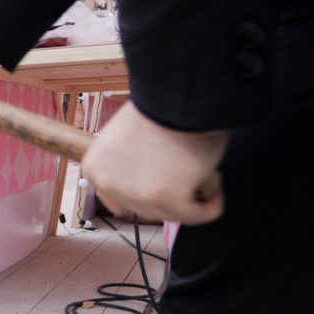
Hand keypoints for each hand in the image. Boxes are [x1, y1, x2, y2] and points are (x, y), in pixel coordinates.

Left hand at [82, 102, 226, 224]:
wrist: (176, 97)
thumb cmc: (157, 110)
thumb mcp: (126, 141)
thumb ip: (128, 163)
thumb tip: (148, 180)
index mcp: (96, 169)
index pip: (118, 198)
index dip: (145, 191)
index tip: (165, 181)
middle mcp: (109, 186)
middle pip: (143, 208)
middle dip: (168, 198)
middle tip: (187, 180)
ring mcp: (137, 195)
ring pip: (169, 214)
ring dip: (190, 203)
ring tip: (203, 182)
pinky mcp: (168, 199)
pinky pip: (195, 216)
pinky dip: (210, 208)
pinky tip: (217, 193)